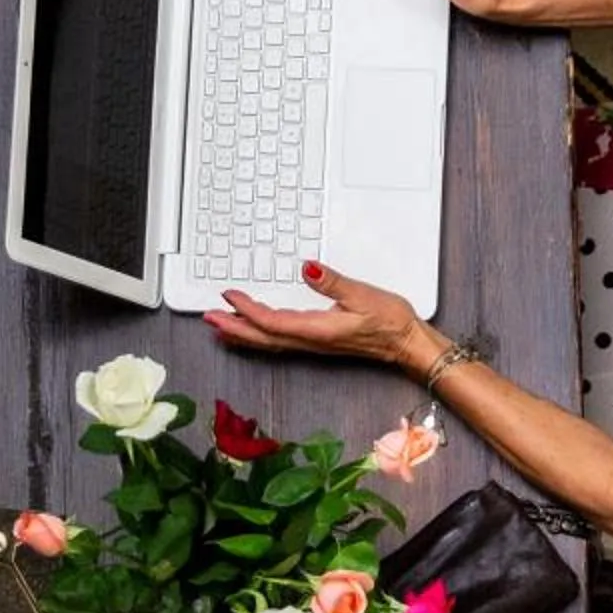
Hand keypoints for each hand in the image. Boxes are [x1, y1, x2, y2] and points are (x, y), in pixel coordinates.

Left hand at [207, 261, 426, 370]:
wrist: (405, 343)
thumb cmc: (389, 321)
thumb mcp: (363, 295)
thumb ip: (333, 283)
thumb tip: (307, 268)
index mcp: (318, 330)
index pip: (273, 322)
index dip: (247, 309)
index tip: (228, 294)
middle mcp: (311, 342)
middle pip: (263, 337)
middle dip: (233, 327)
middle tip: (207, 316)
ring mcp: (312, 344)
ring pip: (268, 341)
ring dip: (241, 332)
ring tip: (219, 324)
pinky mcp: (316, 342)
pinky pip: (278, 340)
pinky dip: (258, 334)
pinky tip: (252, 328)